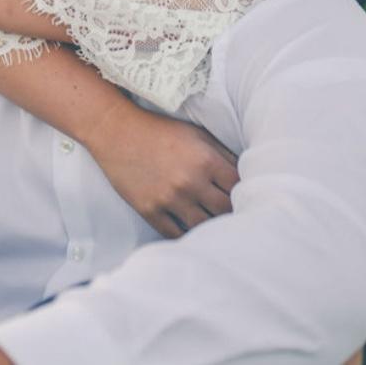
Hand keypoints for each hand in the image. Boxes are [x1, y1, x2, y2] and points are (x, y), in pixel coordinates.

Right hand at [84, 104, 238, 237]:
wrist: (118, 132)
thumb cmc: (160, 130)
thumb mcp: (196, 134)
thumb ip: (222, 153)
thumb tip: (244, 173)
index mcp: (205, 160)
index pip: (239, 187)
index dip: (245, 192)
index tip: (247, 196)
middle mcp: (190, 182)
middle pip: (225, 210)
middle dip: (232, 212)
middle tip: (235, 214)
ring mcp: (170, 199)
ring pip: (204, 227)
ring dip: (211, 226)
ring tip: (216, 225)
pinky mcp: (151, 211)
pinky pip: (177, 234)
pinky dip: (187, 234)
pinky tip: (192, 230)